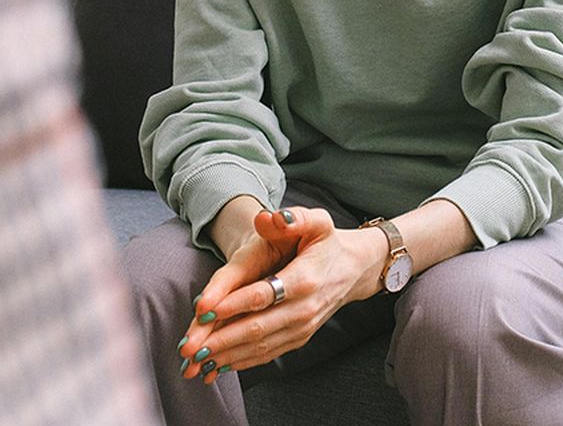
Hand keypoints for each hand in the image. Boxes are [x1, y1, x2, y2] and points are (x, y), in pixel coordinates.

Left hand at [179, 207, 387, 382]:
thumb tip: (269, 218)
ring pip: (260, 346)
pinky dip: (240, 362)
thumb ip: (295, 218)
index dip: (232, 304)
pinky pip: (267, 354)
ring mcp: (302, 327)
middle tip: (187, 348)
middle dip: (220, 340)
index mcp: (306, 279)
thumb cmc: (327, 243)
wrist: (353, 269)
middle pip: (257, 327)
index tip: (202, 311)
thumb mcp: (318, 222)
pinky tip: (216, 366)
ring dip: (225, 356)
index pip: (263, 295)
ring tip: (193, 363)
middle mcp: (305, 308)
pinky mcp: (298, 338)